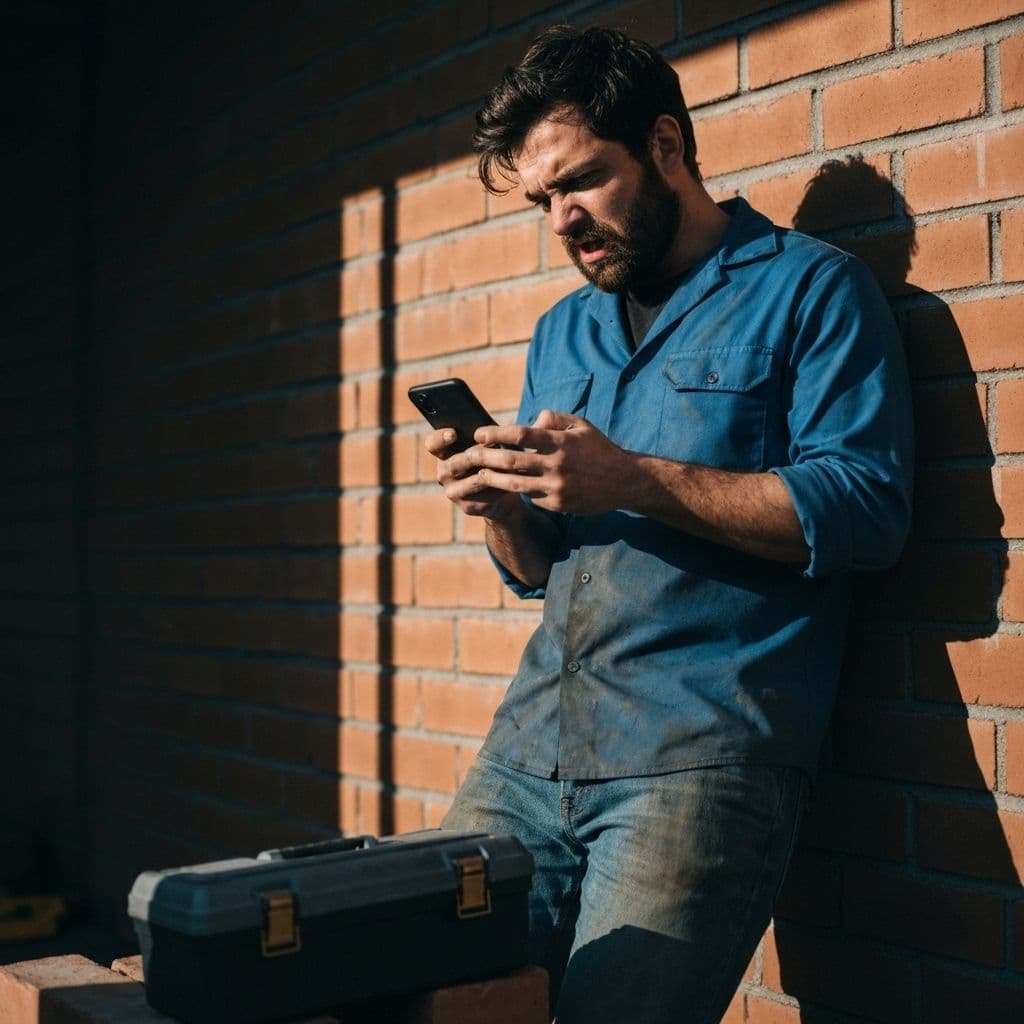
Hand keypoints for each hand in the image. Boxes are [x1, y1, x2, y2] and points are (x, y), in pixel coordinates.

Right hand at [424, 428, 523, 520]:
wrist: (503, 487)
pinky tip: (510, 479)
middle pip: (453, 464)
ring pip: (474, 479)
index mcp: (443, 453)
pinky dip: (500, 485)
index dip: (440, 439)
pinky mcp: (468, 506)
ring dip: (492, 470)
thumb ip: (484, 438)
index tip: (453, 434)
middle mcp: (444, 473)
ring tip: (508, 462)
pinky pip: (486, 495)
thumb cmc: (493, 457)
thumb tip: (491, 433)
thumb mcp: (488, 443)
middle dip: (474, 455)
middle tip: (490, 449)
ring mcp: (453, 492)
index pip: (433, 444)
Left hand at [467, 410, 632, 515]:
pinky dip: (514, 491)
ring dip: (491, 478)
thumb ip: (553, 419)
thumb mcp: (580, 426)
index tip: (479, 433)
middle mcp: (557, 465)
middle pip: (511, 461)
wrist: (624, 482)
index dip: (497, 433)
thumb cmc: (599, 449)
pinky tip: (499, 487)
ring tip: (476, 473)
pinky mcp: (557, 504)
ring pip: (514, 483)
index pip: (521, 435)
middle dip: (485, 457)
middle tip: (468, 454)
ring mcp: (556, 487)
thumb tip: (529, 421)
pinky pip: (529, 496)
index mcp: (561, 442)